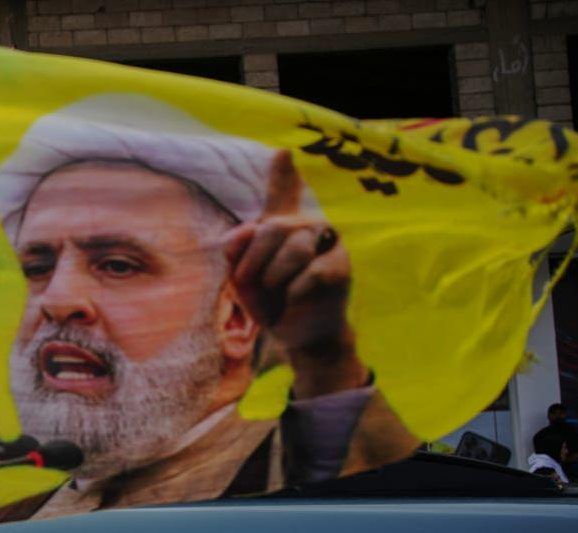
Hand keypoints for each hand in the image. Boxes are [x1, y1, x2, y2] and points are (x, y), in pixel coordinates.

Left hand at [222, 150, 366, 398]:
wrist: (296, 334)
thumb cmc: (270, 300)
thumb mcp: (242, 275)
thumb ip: (237, 247)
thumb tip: (248, 228)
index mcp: (283, 226)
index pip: (281, 194)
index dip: (281, 175)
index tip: (282, 153)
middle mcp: (309, 227)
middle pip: (274, 226)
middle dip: (253, 259)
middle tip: (248, 282)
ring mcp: (329, 244)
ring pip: (293, 248)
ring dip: (272, 277)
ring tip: (275, 291)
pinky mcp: (340, 268)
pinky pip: (308, 274)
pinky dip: (292, 292)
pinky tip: (296, 299)